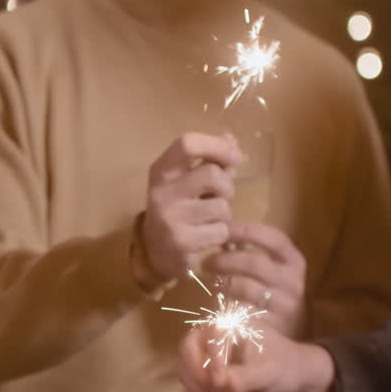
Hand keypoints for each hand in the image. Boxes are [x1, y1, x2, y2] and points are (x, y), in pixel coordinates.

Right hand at [137, 133, 242, 283]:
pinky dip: (221, 234)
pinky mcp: (182, 242)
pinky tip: (206, 236)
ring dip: (224, 214)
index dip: (217, 146)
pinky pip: (221, 231)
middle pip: (212, 174)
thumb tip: (231, 139)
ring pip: (221, 206)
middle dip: (227, 186)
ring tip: (210, 219)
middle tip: (220, 197)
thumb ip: (209, 160)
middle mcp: (162, 191)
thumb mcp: (187, 180)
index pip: (187, 143)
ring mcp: (170, 218)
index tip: (234, 156)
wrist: (156, 252)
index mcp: (162, 171)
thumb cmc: (178, 209)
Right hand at [177, 327, 334, 391]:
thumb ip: (244, 377)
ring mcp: (206, 357)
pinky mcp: (205, 378)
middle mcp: (212, 336)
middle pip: (186, 353)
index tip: (220, 384)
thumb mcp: (268, 373)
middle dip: (199, 379)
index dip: (208, 360)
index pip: (205, 338)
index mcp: (228, 324)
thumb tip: (220, 385)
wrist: (292, 381)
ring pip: (185, 374)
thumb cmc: (284, 367)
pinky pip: (190, 390)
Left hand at [203, 220, 307, 337]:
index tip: (223, 229)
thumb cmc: (277, 292)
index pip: (273, 238)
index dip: (246, 230)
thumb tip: (222, 236)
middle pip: (253, 263)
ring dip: (222, 282)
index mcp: (294, 261)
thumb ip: (253, 253)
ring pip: (244, 287)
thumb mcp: (274, 269)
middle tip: (206, 263)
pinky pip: (240, 310)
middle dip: (224, 260)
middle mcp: (292, 281)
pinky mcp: (270, 326)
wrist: (295, 329)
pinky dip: (226, 304)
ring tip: (212, 281)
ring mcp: (283, 305)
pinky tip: (220, 302)